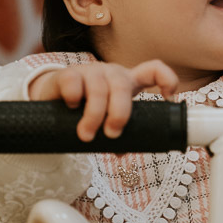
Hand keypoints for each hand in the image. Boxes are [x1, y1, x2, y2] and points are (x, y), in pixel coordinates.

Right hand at [28, 60, 178, 141]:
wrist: (53, 100)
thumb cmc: (87, 110)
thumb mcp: (106, 120)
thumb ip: (118, 135)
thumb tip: (122, 153)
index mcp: (129, 82)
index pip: (153, 70)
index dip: (166, 79)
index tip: (169, 98)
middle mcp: (112, 74)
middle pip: (122, 86)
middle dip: (119, 113)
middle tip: (112, 134)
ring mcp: (90, 72)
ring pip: (98, 88)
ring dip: (93, 115)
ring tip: (86, 136)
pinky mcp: (68, 73)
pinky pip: (74, 82)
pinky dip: (74, 98)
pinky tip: (71, 107)